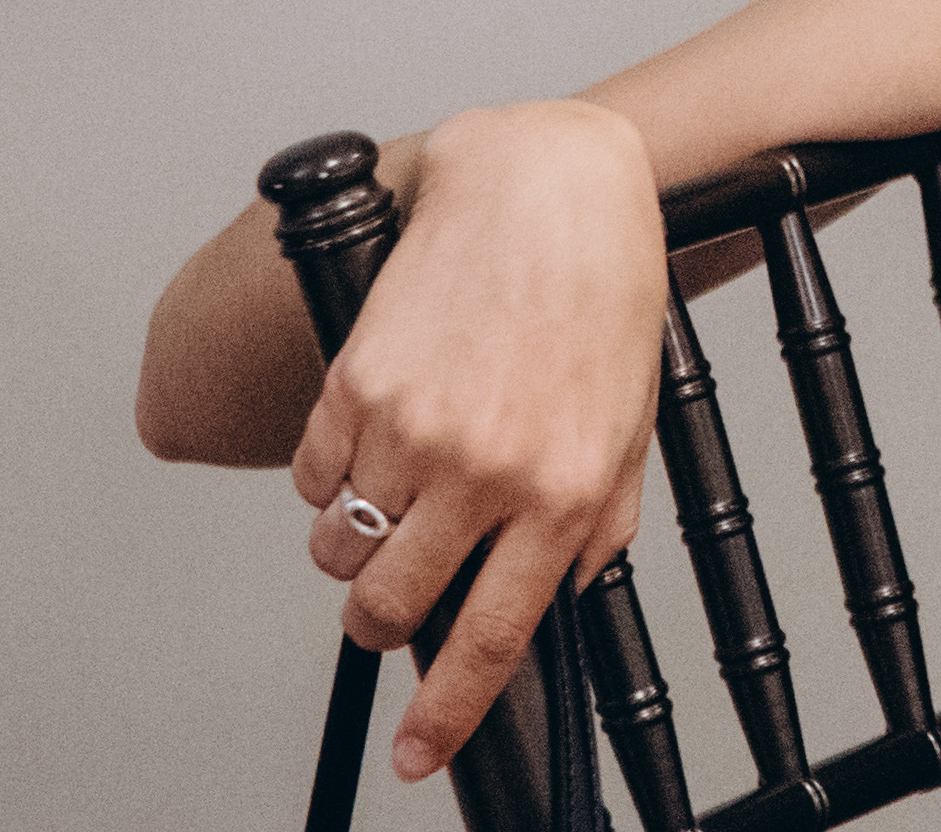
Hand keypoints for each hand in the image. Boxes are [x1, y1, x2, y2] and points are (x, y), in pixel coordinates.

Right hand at [289, 100, 670, 783]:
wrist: (547, 185)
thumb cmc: (599, 295)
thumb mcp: (629, 421)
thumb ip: (597, 519)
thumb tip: (559, 593)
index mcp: (560, 490)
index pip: (491, 638)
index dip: (447, 716)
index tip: (418, 754)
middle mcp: (484, 469)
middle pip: (391, 607)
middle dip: (379, 622)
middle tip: (389, 596)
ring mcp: (414, 427)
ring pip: (340, 546)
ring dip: (353, 541)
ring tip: (391, 488)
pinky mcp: (356, 380)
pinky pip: (311, 475)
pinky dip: (327, 474)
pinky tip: (373, 430)